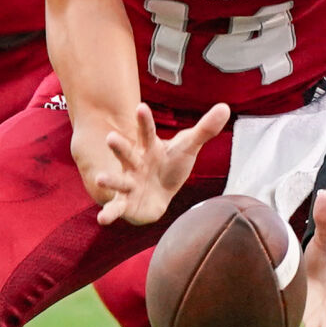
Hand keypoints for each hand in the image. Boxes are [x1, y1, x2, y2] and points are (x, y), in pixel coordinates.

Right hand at [93, 102, 229, 225]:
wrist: (159, 195)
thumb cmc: (170, 166)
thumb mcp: (188, 147)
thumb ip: (204, 129)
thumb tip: (225, 107)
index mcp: (148, 147)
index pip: (147, 132)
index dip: (144, 120)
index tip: (141, 107)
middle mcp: (135, 163)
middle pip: (127, 154)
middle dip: (119, 147)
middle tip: (111, 137)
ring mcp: (128, 183)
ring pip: (118, 180)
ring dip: (109, 180)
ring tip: (100, 179)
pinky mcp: (126, 202)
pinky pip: (116, 208)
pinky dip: (109, 214)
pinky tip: (102, 220)